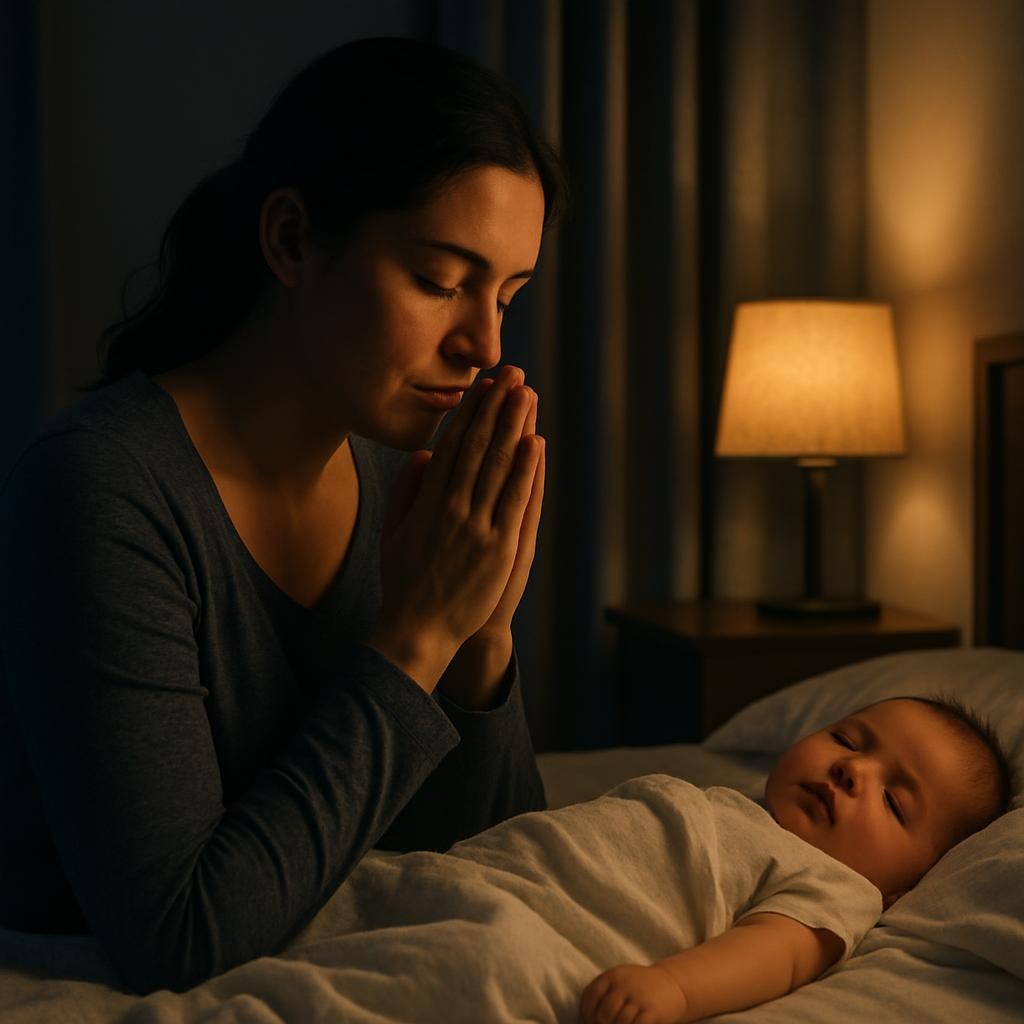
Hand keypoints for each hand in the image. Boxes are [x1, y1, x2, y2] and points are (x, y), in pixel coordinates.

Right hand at [369, 366, 543, 690]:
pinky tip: (536, 442)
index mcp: (427, 501)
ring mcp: (478, 527)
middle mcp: (453, 507)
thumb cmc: (404, 581)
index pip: (452, 445)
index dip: (470, 411)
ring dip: (515, 426)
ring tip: (526, 393)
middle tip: (512, 373)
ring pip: (499, 466)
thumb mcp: (392, 532)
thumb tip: (425, 455)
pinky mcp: (500, 549)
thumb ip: (406, 490)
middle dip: (497, 406)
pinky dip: (527, 470)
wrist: (418, 629)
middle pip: (479, 446)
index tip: (483, 384)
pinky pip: (516, 501)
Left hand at [579, 964, 687, 1023]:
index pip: (591, 996)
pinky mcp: (652, 1010)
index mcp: (612, 975)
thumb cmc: (639, 987)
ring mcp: (639, 997)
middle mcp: (624, 984)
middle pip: (604, 1014)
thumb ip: (604, 993)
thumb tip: (586, 1018)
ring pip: (620, 1023)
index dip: (587, 1013)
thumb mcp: (620, 980)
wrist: (671, 984)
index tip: (591, 1022)